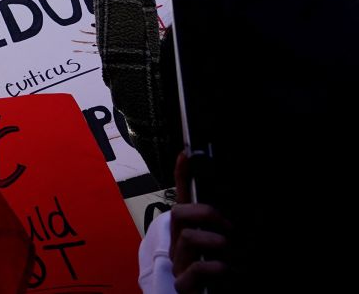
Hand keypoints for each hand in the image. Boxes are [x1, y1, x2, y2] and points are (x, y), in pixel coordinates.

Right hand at [171, 152, 231, 290]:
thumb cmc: (221, 272)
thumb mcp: (227, 245)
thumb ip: (231, 228)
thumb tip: (256, 207)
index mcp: (190, 230)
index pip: (183, 197)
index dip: (183, 175)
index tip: (187, 153)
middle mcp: (181, 242)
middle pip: (179, 213)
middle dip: (204, 213)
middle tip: (228, 225)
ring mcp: (180, 263)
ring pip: (187, 240)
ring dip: (213, 241)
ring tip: (229, 250)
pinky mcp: (184, 284)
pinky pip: (193, 270)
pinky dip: (213, 267)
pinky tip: (225, 269)